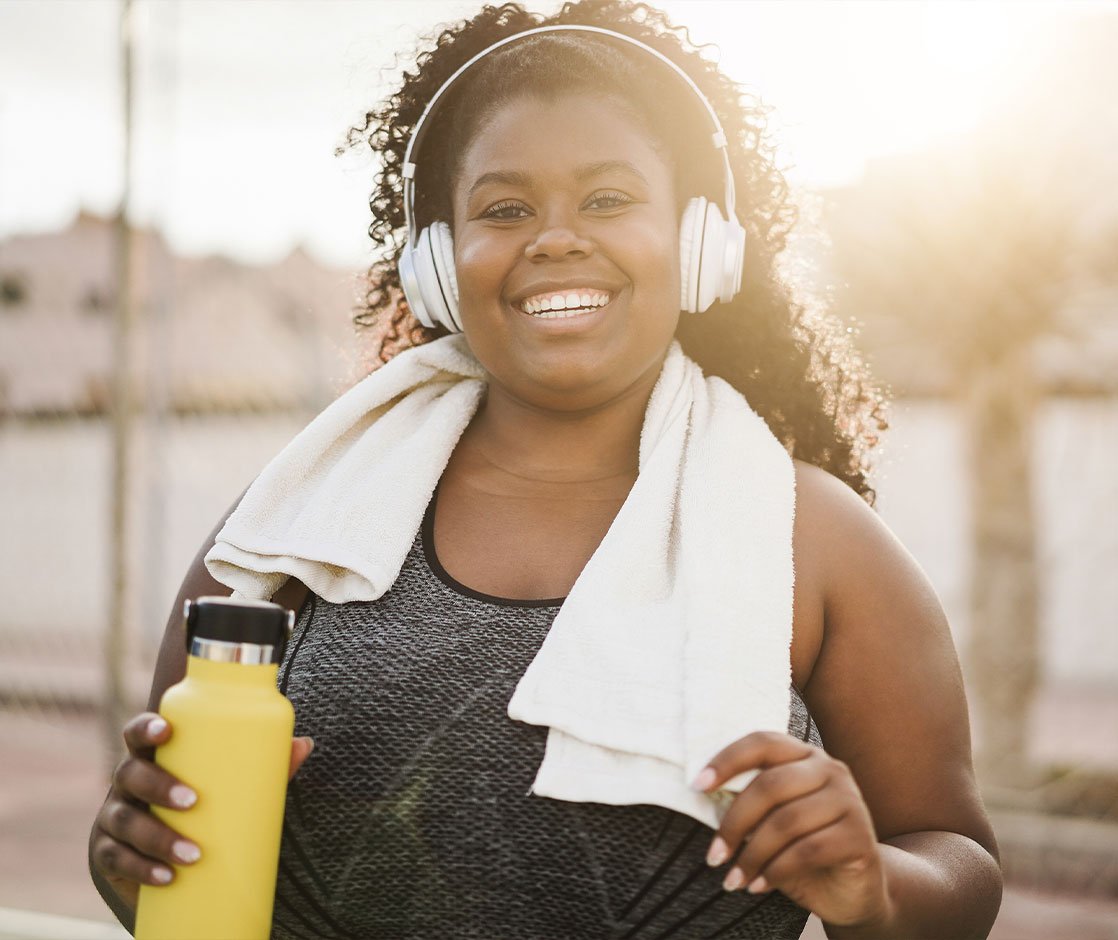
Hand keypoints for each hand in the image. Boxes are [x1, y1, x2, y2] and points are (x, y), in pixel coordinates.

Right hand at [90, 712, 313, 908]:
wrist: (165, 859)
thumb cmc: (199, 807)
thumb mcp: (226, 786)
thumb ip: (263, 767)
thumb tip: (304, 745)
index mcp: (154, 757)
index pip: (138, 734)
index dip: (146, 727)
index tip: (166, 729)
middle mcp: (127, 783)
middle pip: (130, 774)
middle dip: (158, 785)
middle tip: (193, 800)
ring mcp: (113, 818)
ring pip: (124, 821)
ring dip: (157, 837)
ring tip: (193, 853)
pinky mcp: (108, 854)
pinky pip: (117, 860)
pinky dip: (142, 869)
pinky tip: (166, 876)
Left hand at [692, 731, 891, 929]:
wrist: (852, 890)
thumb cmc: (801, 851)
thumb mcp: (770, 823)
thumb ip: (749, 803)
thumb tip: (704, 795)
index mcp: (804, 755)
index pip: (762, 743)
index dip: (727, 760)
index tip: (697, 786)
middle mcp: (830, 769)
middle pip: (769, 785)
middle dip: (734, 824)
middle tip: (713, 857)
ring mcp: (850, 800)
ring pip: (786, 821)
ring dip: (752, 855)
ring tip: (733, 879)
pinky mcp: (859, 836)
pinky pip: (807, 850)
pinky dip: (775, 871)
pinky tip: (759, 886)